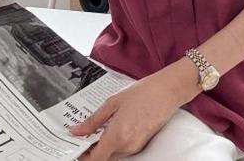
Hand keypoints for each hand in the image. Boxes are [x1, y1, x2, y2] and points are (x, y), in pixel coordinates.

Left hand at [72, 62, 190, 160]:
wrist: (168, 90)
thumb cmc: (144, 92)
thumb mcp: (114, 102)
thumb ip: (94, 120)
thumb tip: (77, 131)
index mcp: (117, 136)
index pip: (94, 159)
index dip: (82, 157)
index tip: (75, 148)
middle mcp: (127, 146)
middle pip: (103, 157)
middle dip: (92, 149)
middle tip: (85, 135)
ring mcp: (136, 146)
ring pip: (113, 153)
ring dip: (105, 145)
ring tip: (100, 127)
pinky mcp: (143, 142)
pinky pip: (124, 148)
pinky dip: (116, 141)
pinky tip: (115, 125)